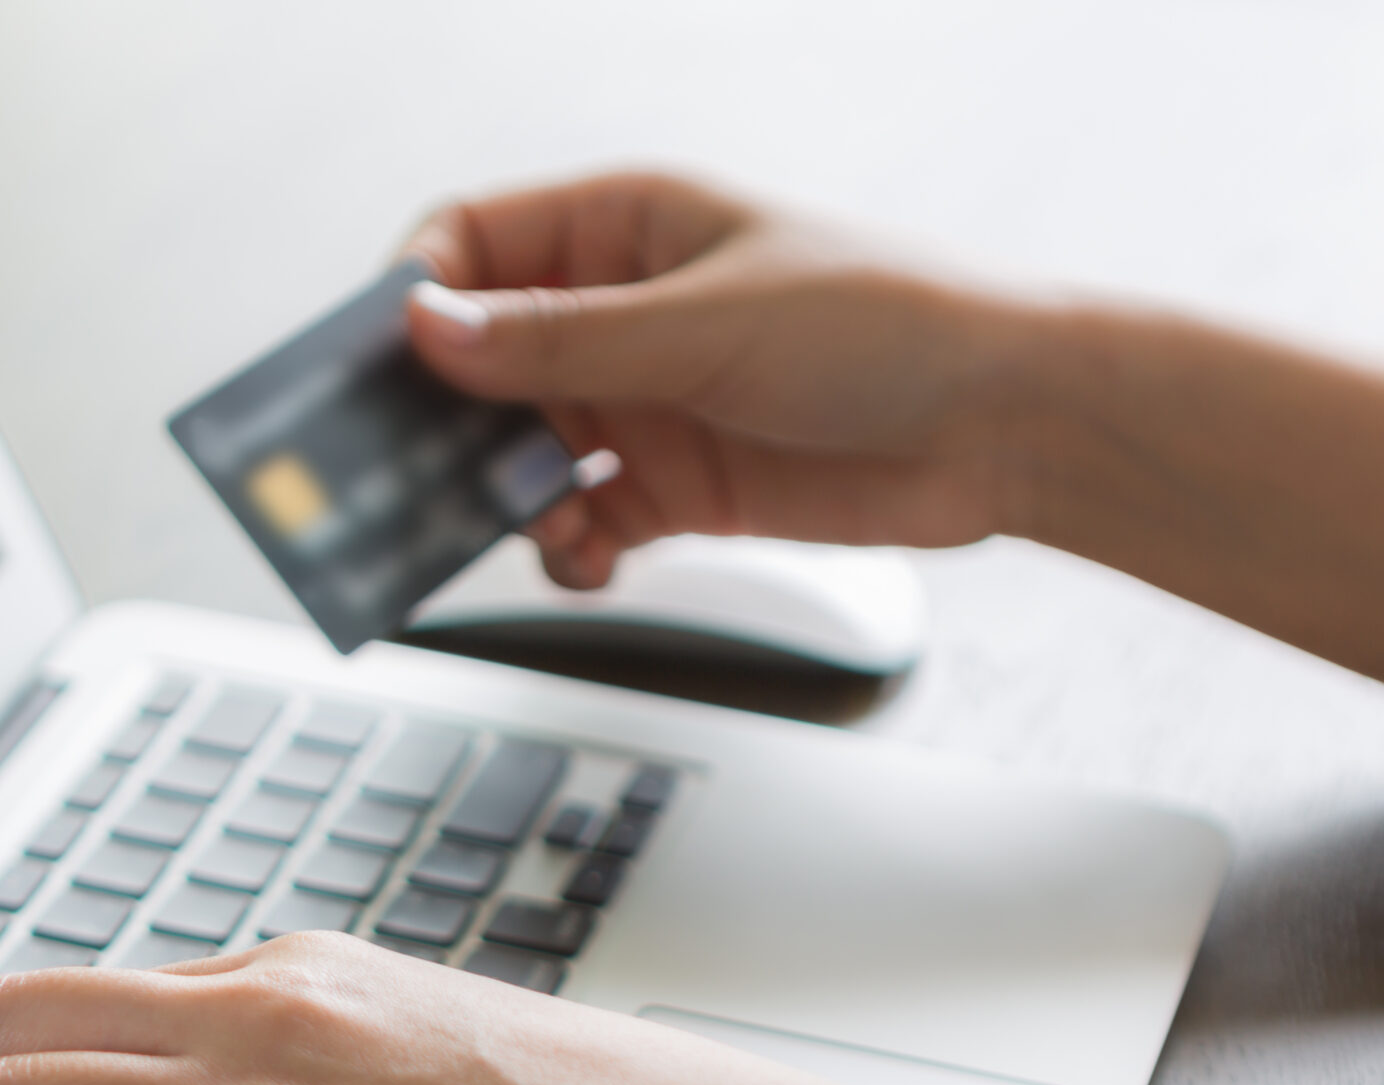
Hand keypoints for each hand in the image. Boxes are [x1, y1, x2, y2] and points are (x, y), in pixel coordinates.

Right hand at [402, 171, 1044, 584]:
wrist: (1006, 427)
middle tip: (403, 476)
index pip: (473, 243)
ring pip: (520, 451)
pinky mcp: (675, 486)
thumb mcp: (703, 326)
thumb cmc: (885, 325)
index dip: (414, 299)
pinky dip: (569, 548)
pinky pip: (582, 521)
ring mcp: (645, 402)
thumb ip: (560, 342)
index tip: (378, 367)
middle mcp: (621, 312)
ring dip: (504, 496)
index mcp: (624, 226)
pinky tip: (588, 558)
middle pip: (482, 361)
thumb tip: (426, 331)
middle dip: (442, 420)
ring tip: (521, 525)